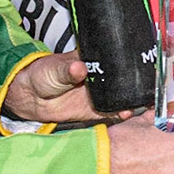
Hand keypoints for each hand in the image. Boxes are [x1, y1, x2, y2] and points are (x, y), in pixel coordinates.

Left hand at [2, 52, 128, 124]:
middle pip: (121, 79)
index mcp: (92, 61)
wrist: (29, 96)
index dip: (126, 64)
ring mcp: (98, 94)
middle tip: (143, 87)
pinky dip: (119, 113)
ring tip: (138, 102)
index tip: (139, 68)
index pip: (114, 60)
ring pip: (119, 97)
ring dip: (129, 100)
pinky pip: (110, 112)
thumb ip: (67, 70)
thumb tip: (79, 68)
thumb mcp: (55, 69)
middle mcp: (99, 78)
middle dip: (133, 84)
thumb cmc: (41, 74)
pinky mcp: (94, 110)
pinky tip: (126, 113)